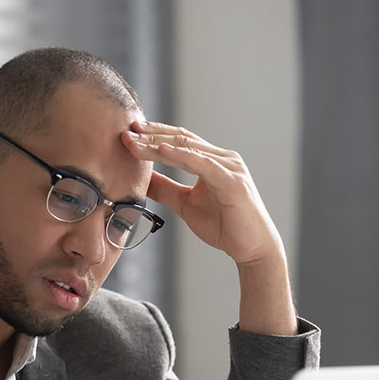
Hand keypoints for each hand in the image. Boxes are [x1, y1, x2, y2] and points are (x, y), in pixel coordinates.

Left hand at [122, 121, 283, 266]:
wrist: (252, 248)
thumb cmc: (224, 226)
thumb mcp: (185, 204)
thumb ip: (165, 189)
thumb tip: (142, 179)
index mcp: (212, 161)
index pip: (179, 141)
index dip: (153, 136)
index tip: (128, 133)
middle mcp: (222, 158)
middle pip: (181, 140)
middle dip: (151, 135)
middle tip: (126, 131)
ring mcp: (229, 167)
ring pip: (188, 149)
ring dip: (158, 143)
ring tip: (135, 141)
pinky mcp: (232, 181)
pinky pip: (203, 164)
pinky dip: (181, 156)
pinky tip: (161, 150)